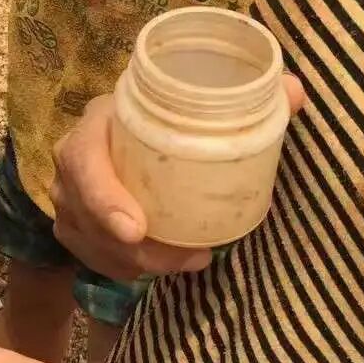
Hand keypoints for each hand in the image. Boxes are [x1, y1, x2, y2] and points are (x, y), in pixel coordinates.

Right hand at [50, 76, 305, 280]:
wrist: (125, 130)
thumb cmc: (166, 115)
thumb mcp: (197, 102)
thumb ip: (246, 97)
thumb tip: (296, 92)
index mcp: (99, 121)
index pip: (83, 161)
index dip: (104, 198)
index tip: (137, 228)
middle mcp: (72, 158)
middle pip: (88, 216)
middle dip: (138, 248)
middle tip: (191, 257)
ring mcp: (67, 196)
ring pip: (93, 245)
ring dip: (140, 262)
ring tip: (192, 260)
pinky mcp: (72, 225)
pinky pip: (93, 259)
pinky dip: (128, 269)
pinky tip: (166, 266)